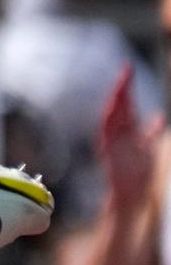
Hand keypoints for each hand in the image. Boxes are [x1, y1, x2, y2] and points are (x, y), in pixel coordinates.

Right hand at [98, 64, 163, 210]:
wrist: (129, 195)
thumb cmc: (136, 173)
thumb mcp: (148, 148)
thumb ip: (150, 132)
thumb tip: (159, 116)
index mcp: (127, 129)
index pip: (127, 103)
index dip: (127, 86)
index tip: (129, 68)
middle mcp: (118, 133)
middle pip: (119, 105)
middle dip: (122, 88)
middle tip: (126, 70)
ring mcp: (111, 141)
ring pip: (111, 116)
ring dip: (115, 101)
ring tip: (121, 86)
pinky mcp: (107, 152)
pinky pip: (105, 134)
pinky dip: (107, 122)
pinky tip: (111, 110)